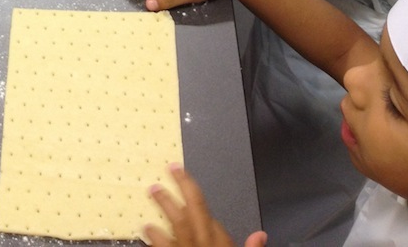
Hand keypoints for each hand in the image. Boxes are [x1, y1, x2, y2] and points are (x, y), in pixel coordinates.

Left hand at [143, 165, 265, 246]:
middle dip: (183, 188)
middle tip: (171, 170)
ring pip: (178, 225)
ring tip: (154, 190)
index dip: (197, 197)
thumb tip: (261, 235)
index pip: (212, 218)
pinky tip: (146, 226)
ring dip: (165, 206)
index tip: (186, 181)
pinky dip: (154, 236)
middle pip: (195, 212)